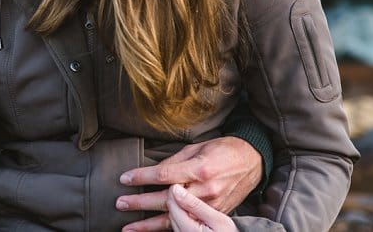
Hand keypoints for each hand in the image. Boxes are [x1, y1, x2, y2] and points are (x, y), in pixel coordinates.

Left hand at [117, 136, 260, 230]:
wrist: (252, 162)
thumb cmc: (223, 150)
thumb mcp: (197, 148)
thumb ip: (174, 161)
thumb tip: (153, 171)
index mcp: (199, 168)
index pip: (163, 175)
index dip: (141, 177)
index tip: (124, 178)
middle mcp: (204, 189)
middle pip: (165, 200)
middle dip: (139, 203)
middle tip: (120, 204)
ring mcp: (210, 205)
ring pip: (175, 218)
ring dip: (149, 225)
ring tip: (128, 228)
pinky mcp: (214, 214)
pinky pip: (188, 224)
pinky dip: (168, 228)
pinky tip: (152, 231)